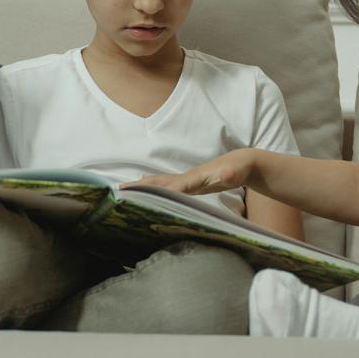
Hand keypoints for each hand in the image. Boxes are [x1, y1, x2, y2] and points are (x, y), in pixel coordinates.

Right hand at [125, 151, 255, 197]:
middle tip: (117, 192)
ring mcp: (186, 180)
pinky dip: (152, 190)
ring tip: (123, 192)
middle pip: (158, 182)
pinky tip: (146, 195)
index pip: (170, 186)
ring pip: (159, 183)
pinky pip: (166, 188)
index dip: (154, 190)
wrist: (241, 163)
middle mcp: (186, 178)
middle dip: (139, 187)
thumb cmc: (238, 169)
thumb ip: (228, 175)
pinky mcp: (188, 185)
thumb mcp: (235, 173)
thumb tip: (224, 175)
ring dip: (142, 187)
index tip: (137, 194)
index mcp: (194, 178)